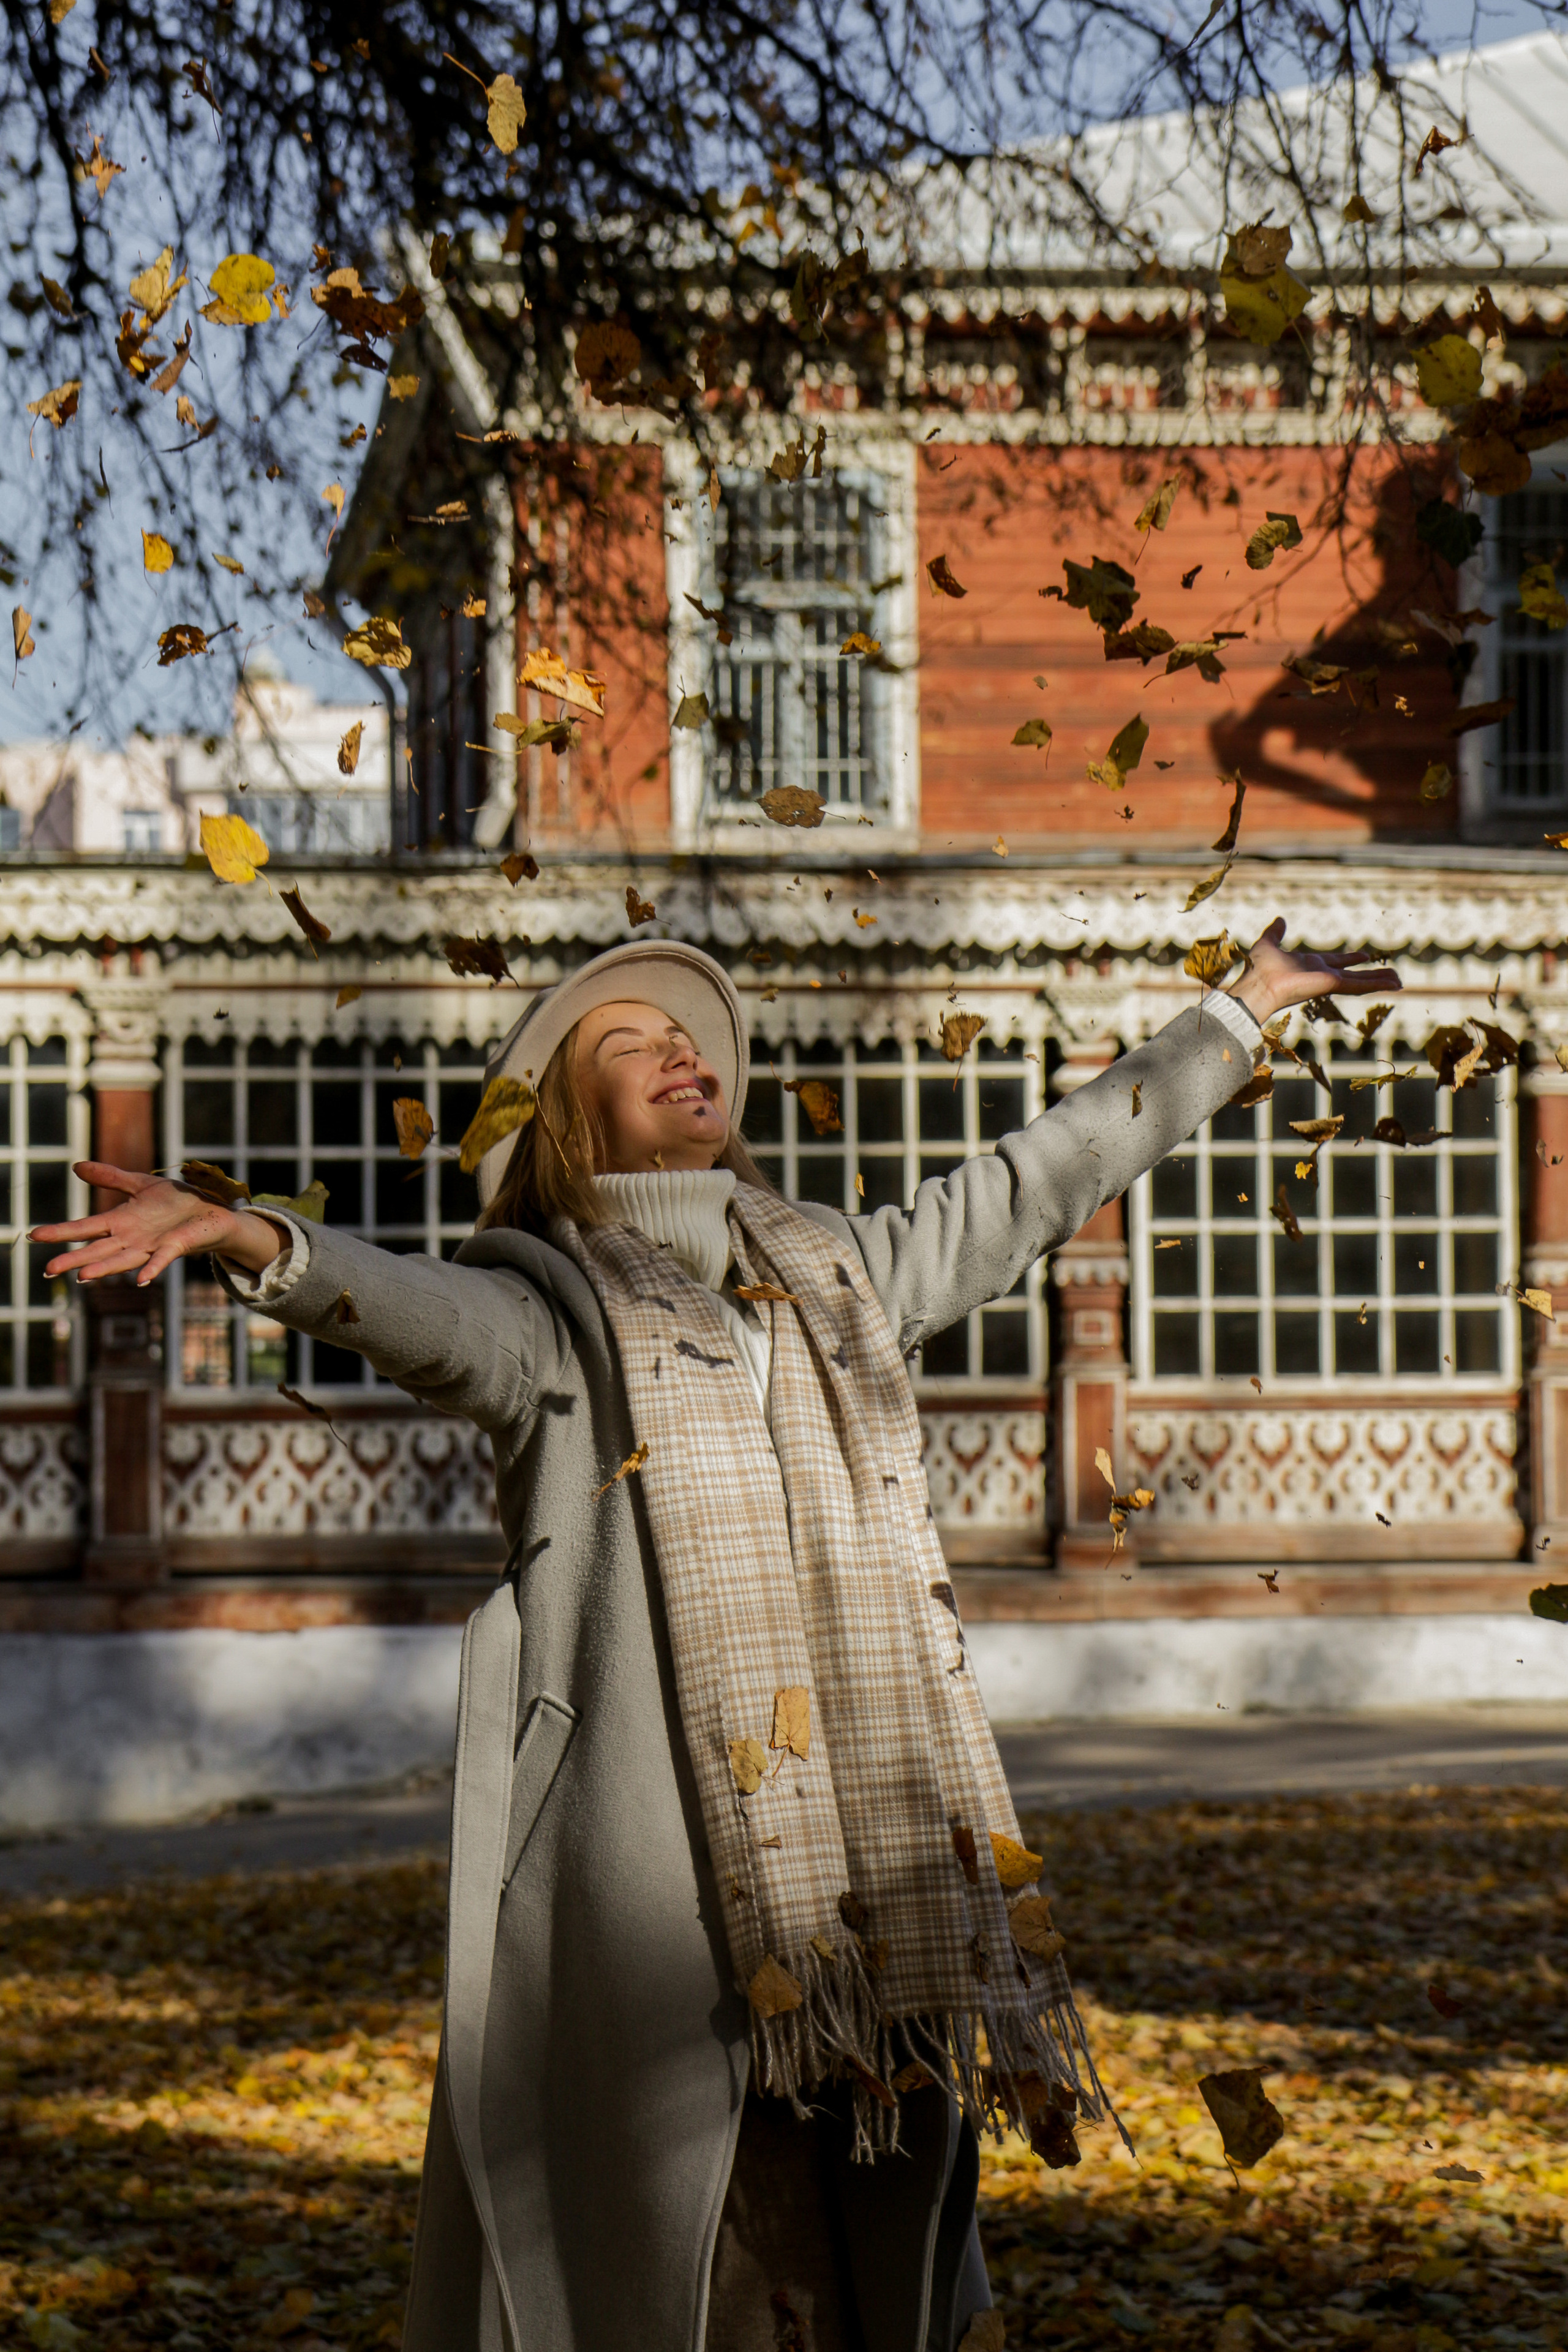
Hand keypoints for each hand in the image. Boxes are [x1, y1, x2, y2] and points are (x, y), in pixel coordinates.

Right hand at [31, 1162, 288, 1286]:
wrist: (212, 1211)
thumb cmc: (177, 1201)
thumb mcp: (140, 1184)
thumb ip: (110, 1177)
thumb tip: (77, 1167)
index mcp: (121, 1222)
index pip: (85, 1227)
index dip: (61, 1232)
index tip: (35, 1235)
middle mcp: (132, 1238)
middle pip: (98, 1250)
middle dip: (74, 1259)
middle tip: (48, 1269)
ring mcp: (153, 1245)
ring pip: (123, 1259)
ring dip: (104, 1268)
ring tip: (83, 1277)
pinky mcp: (176, 1246)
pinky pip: (161, 1259)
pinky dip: (152, 1268)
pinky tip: (141, 1279)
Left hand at [1226, 918, 1400, 1025]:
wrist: (1257, 984)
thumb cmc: (1258, 969)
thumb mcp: (1268, 943)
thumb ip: (1275, 933)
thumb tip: (1280, 920)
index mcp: (1310, 965)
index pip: (1335, 962)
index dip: (1349, 959)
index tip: (1363, 956)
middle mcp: (1322, 975)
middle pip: (1353, 975)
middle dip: (1371, 974)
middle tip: (1390, 974)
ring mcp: (1329, 981)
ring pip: (1360, 982)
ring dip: (1380, 981)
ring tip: (1399, 982)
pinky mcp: (1332, 985)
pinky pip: (1359, 986)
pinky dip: (1377, 984)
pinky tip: (1393, 984)